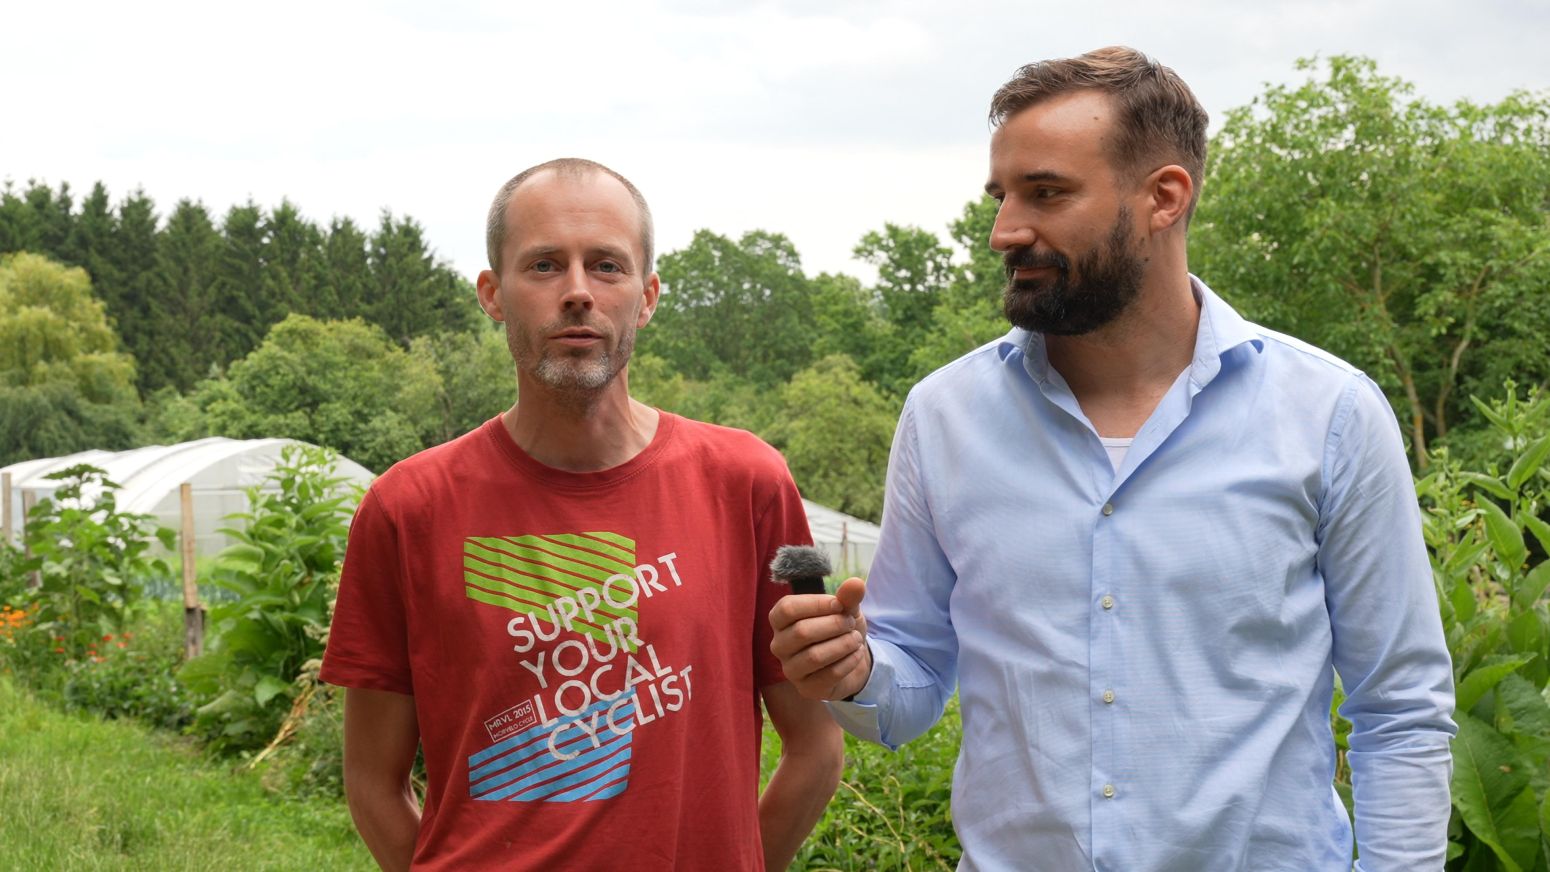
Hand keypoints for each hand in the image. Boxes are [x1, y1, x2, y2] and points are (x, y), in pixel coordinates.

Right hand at [769, 577, 870, 700]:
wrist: (850, 661)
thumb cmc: (839, 629)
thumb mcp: (844, 609)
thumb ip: (847, 596)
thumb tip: (856, 583)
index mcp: (780, 620)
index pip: (788, 608)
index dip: (817, 604)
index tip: (839, 605)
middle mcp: (779, 645)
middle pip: (802, 632)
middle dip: (834, 625)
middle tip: (850, 623)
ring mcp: (790, 669)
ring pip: (815, 656)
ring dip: (843, 644)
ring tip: (856, 639)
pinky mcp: (806, 688)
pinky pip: (829, 674)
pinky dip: (848, 662)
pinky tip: (856, 654)